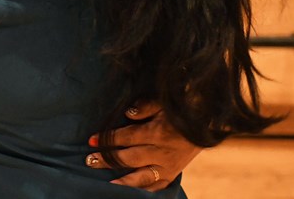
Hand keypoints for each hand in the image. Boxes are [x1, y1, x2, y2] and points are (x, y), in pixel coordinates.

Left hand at [85, 102, 201, 190]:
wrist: (204, 126)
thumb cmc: (178, 112)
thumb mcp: (163, 103)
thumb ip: (145, 107)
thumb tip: (128, 112)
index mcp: (157, 133)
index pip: (127, 137)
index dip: (108, 138)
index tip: (91, 140)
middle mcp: (161, 153)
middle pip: (129, 158)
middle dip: (108, 159)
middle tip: (90, 160)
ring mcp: (167, 167)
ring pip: (141, 178)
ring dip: (121, 181)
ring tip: (105, 184)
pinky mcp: (172, 175)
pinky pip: (155, 187)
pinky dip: (141, 191)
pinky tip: (126, 193)